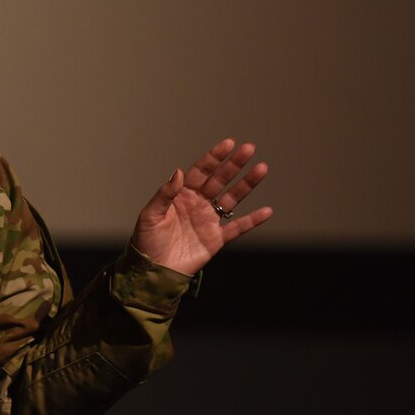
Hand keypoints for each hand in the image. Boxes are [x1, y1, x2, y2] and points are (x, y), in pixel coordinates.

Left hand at [131, 137, 271, 274]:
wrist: (153, 270)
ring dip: (246, 184)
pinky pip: (237, 227)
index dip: (214, 157)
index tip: (228, 144)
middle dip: (234, 164)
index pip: (200, 171)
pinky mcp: (216, 239)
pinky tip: (267, 211)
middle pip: (219, 180)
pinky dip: (252, 220)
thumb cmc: (147, 241)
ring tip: (262, 168)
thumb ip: (165, 194)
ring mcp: (208, 220)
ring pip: (232, 198)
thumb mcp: (151, 215)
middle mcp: (197, 204)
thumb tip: (179, 171)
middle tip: (249, 149)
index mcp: (181, 195)